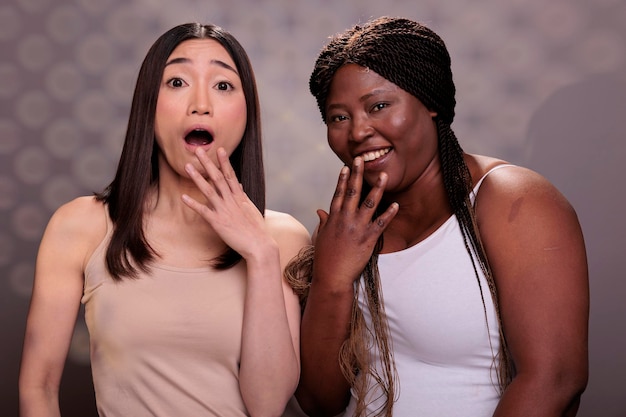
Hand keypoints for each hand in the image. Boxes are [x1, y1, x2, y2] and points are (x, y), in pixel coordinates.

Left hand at [182, 147, 273, 259]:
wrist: (259, 245)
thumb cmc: (256, 229)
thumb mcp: (251, 209)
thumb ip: (243, 196)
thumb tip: (239, 185)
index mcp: (240, 197)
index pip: (230, 175)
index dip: (224, 161)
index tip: (219, 149)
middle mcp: (231, 200)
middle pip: (218, 177)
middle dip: (208, 163)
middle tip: (198, 150)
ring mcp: (224, 210)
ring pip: (209, 190)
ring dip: (198, 177)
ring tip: (188, 166)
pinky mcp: (218, 222)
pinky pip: (203, 211)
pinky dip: (193, 204)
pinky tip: (183, 197)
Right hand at [313, 157, 397, 287]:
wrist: (331, 276)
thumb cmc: (324, 258)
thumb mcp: (321, 237)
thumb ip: (323, 221)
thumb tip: (320, 210)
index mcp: (334, 218)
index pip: (338, 194)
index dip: (343, 179)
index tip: (347, 166)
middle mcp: (345, 219)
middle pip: (352, 192)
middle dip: (357, 174)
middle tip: (361, 159)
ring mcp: (357, 228)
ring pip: (369, 203)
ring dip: (377, 188)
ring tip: (383, 175)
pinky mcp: (368, 239)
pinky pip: (381, 223)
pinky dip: (389, 213)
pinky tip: (396, 204)